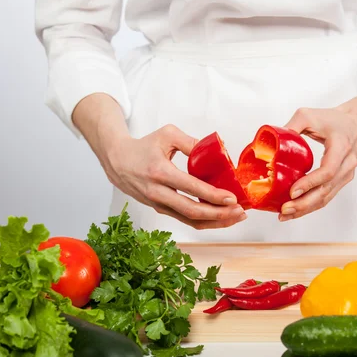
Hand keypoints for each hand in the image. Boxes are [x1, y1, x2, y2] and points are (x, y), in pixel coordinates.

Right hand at [72, 94, 247, 229]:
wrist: (117, 161)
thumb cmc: (144, 146)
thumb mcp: (167, 134)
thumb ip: (192, 142)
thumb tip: (219, 149)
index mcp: (160, 172)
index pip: (190, 188)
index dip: (213, 195)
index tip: (232, 197)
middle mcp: (158, 192)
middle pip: (192, 211)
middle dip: (219, 214)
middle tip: (239, 211)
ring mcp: (159, 204)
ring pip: (190, 220)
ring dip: (215, 222)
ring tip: (236, 217)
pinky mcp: (161, 210)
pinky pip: (186, 219)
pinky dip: (205, 221)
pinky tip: (221, 217)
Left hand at [279, 106, 356, 220]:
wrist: (355, 124)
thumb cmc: (333, 120)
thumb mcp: (308, 115)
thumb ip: (291, 126)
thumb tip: (272, 143)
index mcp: (341, 146)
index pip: (328, 170)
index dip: (310, 183)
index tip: (293, 191)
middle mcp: (347, 164)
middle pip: (326, 190)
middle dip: (304, 203)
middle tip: (285, 209)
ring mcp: (346, 174)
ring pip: (326, 197)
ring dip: (306, 209)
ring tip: (285, 214)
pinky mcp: (341, 181)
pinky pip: (326, 196)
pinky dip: (310, 206)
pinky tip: (295, 211)